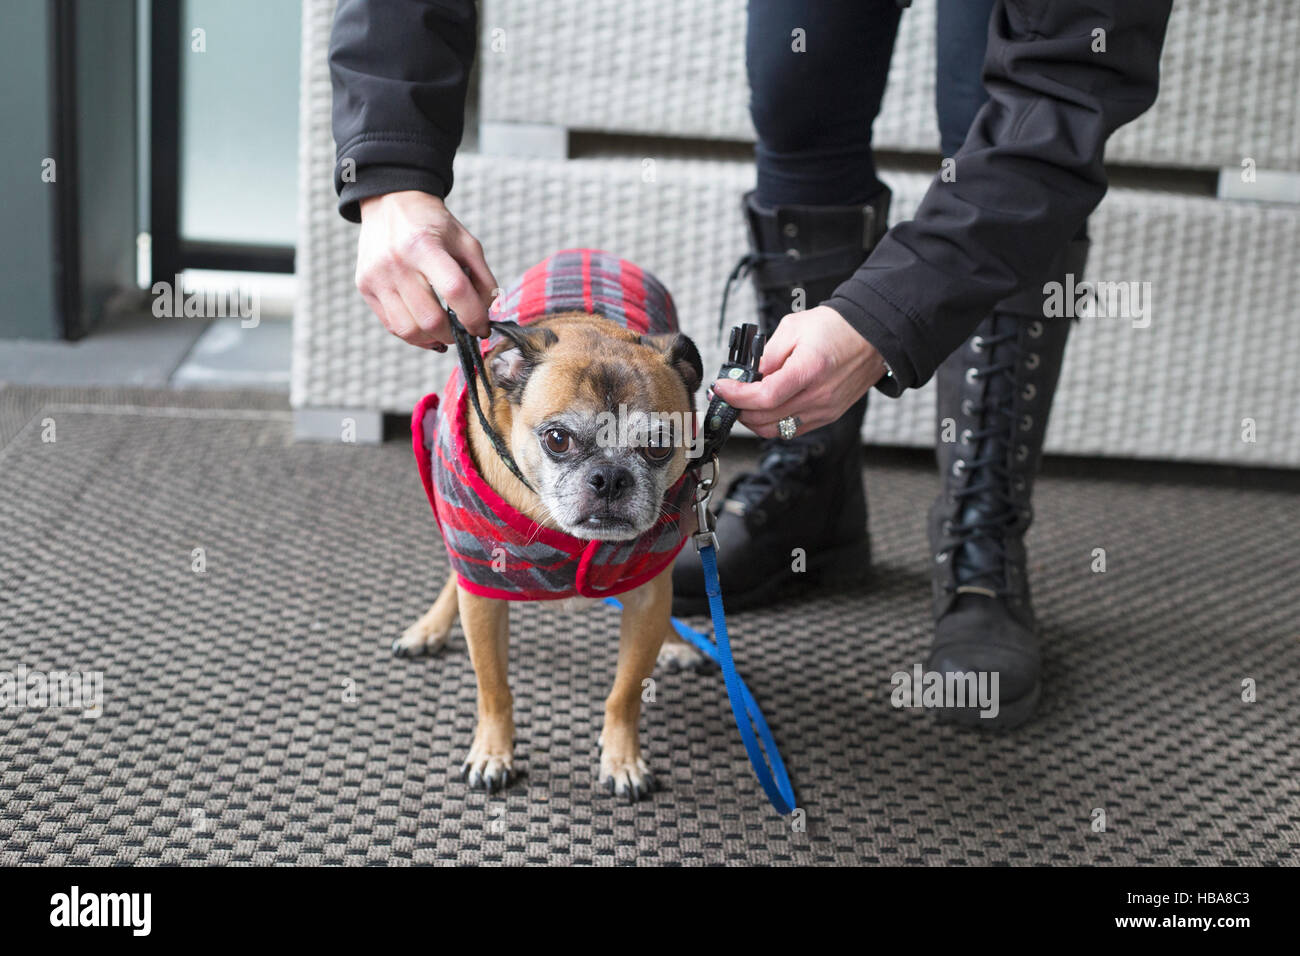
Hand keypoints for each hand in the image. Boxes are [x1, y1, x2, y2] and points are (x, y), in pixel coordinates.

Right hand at [355, 191, 497, 347]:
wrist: (390, 203)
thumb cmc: (433, 225)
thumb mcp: (467, 242)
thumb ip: (483, 279)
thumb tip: (484, 317)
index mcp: (425, 245)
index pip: (455, 291)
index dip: (474, 317)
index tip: (482, 327)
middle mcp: (396, 262)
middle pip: (430, 319)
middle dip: (454, 334)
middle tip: (464, 331)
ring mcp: (377, 276)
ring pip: (408, 330)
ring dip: (433, 339)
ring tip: (445, 332)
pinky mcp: (365, 287)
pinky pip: (392, 325)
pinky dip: (414, 335)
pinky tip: (427, 329)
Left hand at [711, 305, 886, 437]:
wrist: (873, 336)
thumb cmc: (836, 328)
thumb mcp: (793, 328)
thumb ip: (767, 354)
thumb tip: (746, 375)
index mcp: (810, 370)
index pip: (765, 396)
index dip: (737, 395)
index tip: (722, 387)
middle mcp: (819, 396)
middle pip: (766, 418)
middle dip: (738, 409)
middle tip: (725, 395)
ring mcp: (825, 410)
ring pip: (776, 430)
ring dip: (752, 420)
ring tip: (742, 402)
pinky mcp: (828, 416)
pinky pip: (791, 430)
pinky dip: (772, 423)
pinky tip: (763, 407)